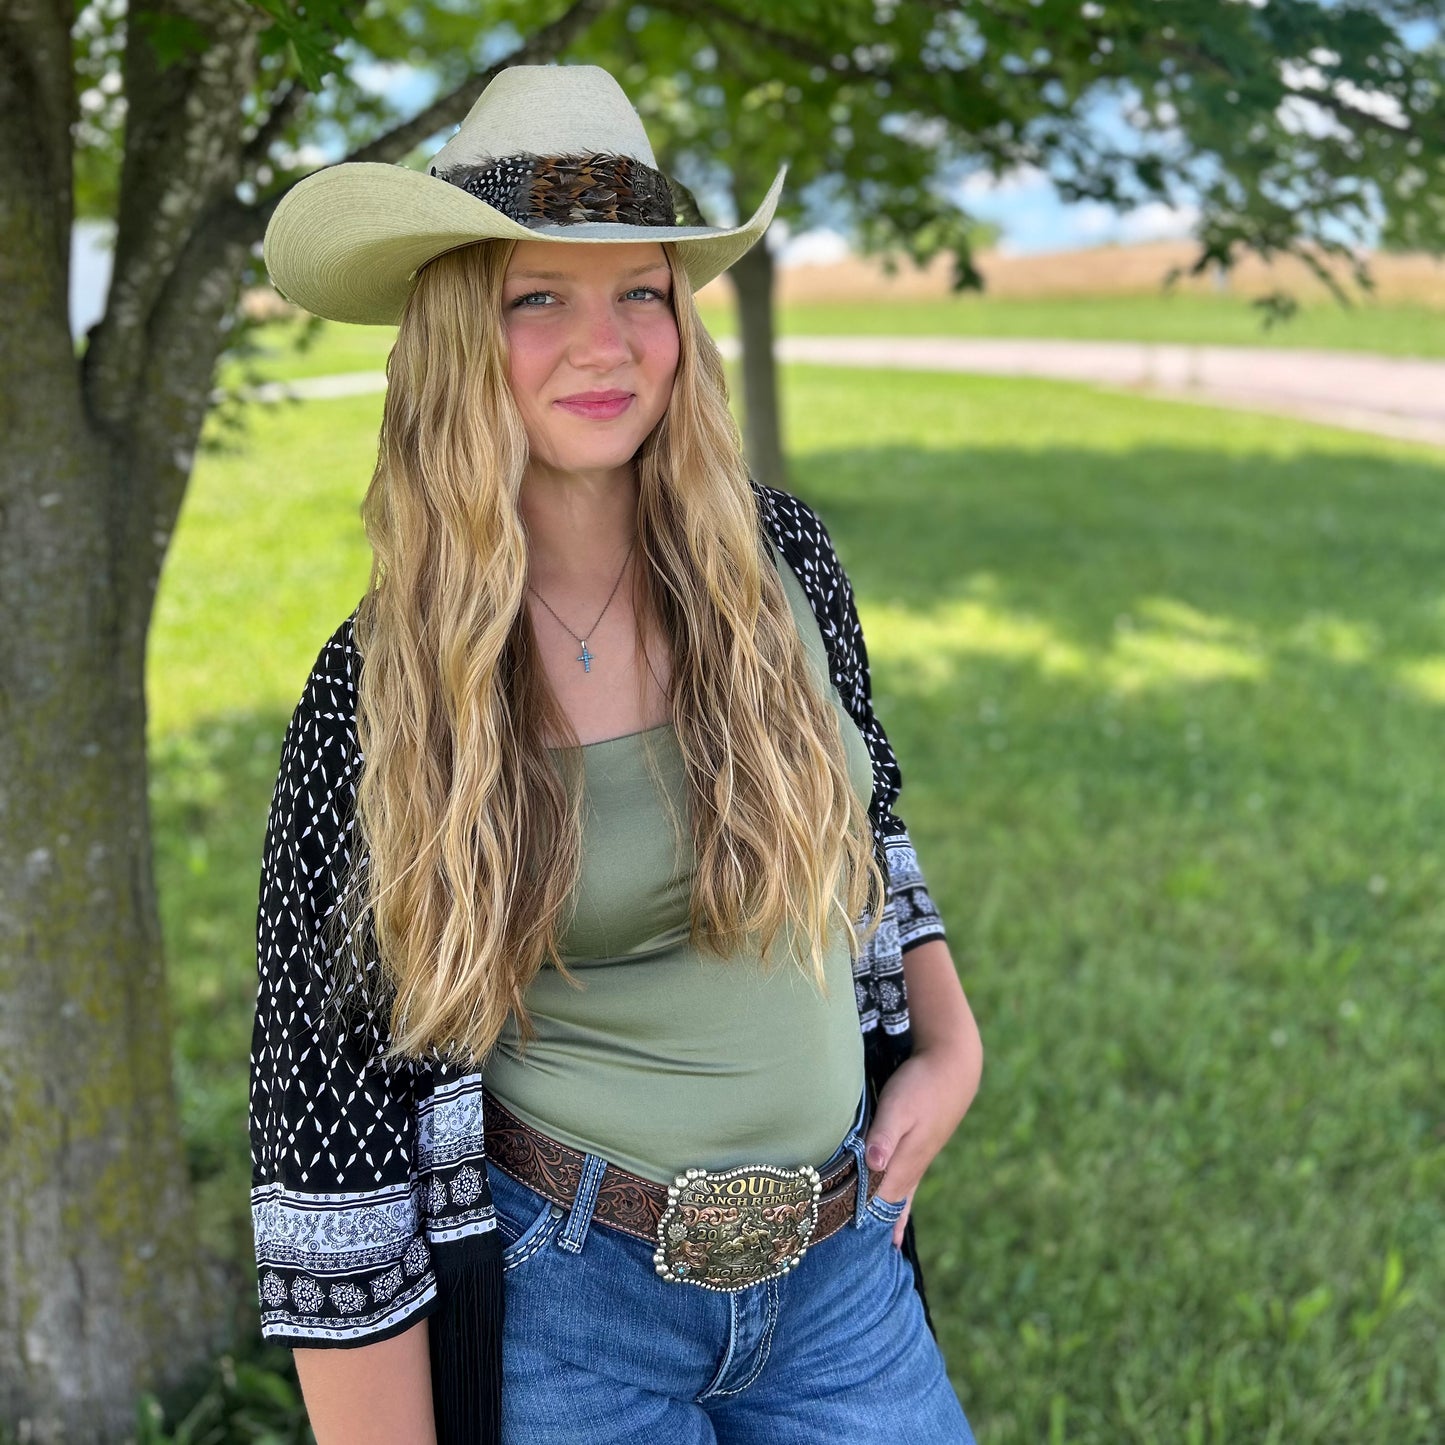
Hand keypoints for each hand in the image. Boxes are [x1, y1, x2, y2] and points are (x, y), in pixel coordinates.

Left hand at [863, 1034, 979, 1247]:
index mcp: (903, 1164)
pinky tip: (897, 1208)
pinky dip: (899, 1202)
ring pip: (899, 1198)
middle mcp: (911, 1169)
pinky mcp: (919, 1148)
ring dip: (888, 1220)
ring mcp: (917, 1160)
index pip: (876, 1203)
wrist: (953, 1068)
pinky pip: (905, 1184)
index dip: (858, 1223)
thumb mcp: (898, 1107)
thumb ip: (884, 1136)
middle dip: (874, 1231)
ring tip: (884, 1248)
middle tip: (859, 1262)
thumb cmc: (921, 1085)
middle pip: (889, 1207)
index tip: (839, 1248)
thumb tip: (873, 1166)